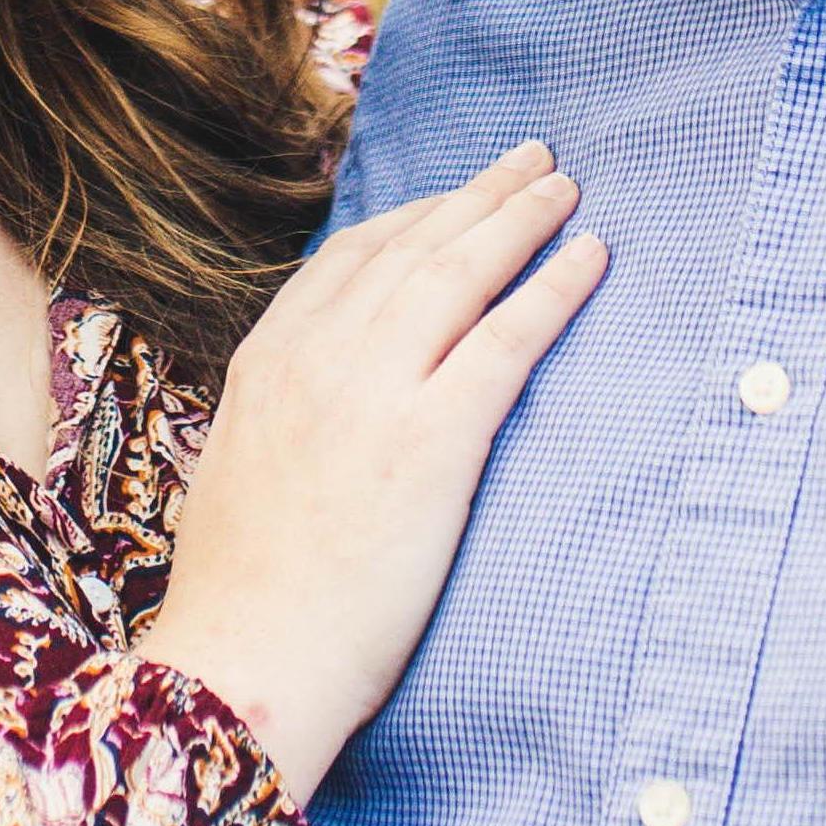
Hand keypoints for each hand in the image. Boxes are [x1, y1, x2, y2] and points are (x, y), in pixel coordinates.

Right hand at [140, 144, 606, 804]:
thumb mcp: (234, 473)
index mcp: (265, 363)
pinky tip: (591, 260)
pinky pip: (506, 340)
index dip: (413, 217)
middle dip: (479, 195)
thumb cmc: (240, 598)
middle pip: (414, 246)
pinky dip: (554, 290)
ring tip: (566, 190)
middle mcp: (317, 358)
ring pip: (461, 272)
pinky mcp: (433, 441)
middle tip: (533, 162)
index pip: (348, 257)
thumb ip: (278, 418)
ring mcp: (374, 393)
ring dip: (521, 220)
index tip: (455, 197)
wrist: (244, 663)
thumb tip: (308, 410)